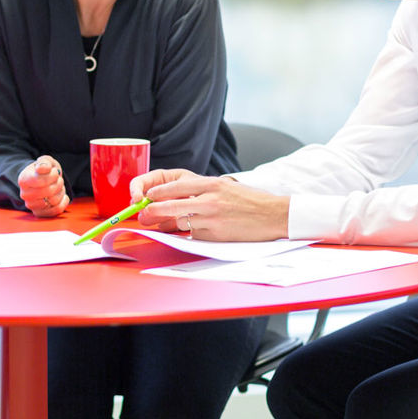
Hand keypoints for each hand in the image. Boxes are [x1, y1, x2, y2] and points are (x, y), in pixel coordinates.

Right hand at [18, 155, 68, 216]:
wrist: (43, 181)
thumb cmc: (45, 171)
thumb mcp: (45, 161)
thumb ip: (44, 162)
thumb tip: (42, 168)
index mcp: (23, 180)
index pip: (40, 180)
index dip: (52, 175)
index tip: (55, 172)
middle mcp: (24, 194)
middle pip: (48, 191)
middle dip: (58, 183)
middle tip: (58, 179)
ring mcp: (31, 205)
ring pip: (53, 200)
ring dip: (61, 191)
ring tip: (58, 186)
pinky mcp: (39, 213)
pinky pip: (56, 210)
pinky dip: (63, 202)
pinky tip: (63, 196)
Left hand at [134, 170, 290, 240]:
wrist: (274, 214)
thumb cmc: (249, 201)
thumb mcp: (225, 187)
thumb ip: (203, 190)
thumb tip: (175, 197)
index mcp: (211, 183)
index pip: (174, 186)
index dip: (156, 193)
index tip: (146, 197)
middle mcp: (210, 199)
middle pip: (170, 205)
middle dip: (152, 211)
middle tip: (143, 215)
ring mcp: (212, 218)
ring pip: (180, 222)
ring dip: (170, 225)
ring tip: (166, 225)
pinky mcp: (216, 235)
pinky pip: (194, 235)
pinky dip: (192, 234)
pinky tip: (198, 231)